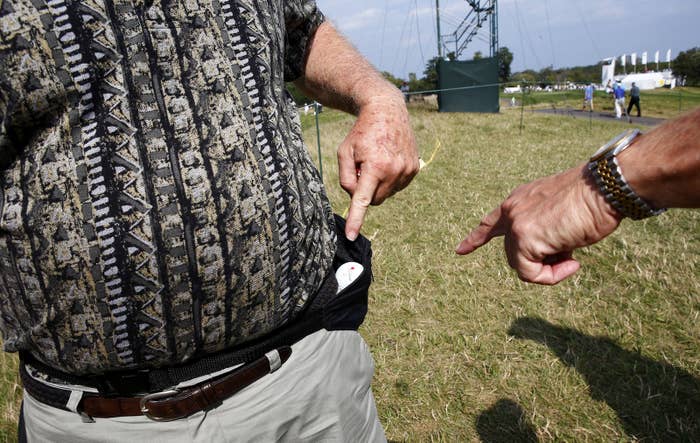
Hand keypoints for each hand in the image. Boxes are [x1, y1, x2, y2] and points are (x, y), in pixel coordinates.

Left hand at [339, 94, 418, 239]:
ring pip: (387, 194)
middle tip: (362, 169)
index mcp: (375, 166)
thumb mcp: (344, 152)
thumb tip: (355, 197)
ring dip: (378, 185)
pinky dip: (389, 179)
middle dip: (366, 191)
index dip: (356, 219)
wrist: (387, 111)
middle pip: (374, 200)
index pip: (363, 199)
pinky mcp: (415, 168)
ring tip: (376, 160)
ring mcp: (407, 170)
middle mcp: (394, 170)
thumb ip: (346, 178)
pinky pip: (397, 186)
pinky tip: (387, 160)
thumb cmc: (362, 132)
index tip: (352, 235)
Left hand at [455, 164, 622, 284]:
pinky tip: (572, 263)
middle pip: (513, 253)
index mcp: (520, 200)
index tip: (459, 250)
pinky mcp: (524, 237)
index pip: (491, 222)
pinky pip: (530, 273)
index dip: (476, 238)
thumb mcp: (561, 214)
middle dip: (540, 262)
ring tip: (572, 257)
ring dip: (549, 270)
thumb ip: (545, 231)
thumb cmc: (594, 201)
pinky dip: (551, 276)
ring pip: (520, 265)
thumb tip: (547, 253)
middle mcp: (512, 209)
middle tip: (568, 255)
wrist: (604, 189)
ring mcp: (516, 223)